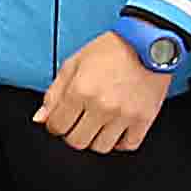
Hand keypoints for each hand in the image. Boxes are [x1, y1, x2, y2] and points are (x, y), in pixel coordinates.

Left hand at [32, 33, 165, 155]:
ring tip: (98, 124)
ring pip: (100, 147)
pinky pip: (127, 145)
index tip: (61, 119)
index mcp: (80, 90)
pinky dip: (119, 141)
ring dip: (95, 138)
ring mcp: (124, 115)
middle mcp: (101, 106)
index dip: (55, 124)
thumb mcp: (74, 63)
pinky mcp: (144, 119)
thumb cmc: (111, 50)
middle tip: (79, 121)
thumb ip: (54, 93)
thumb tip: (41, 118)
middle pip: (77, 141)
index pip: (57, 126)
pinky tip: (116, 129)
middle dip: (73, 133)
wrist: (149, 43)